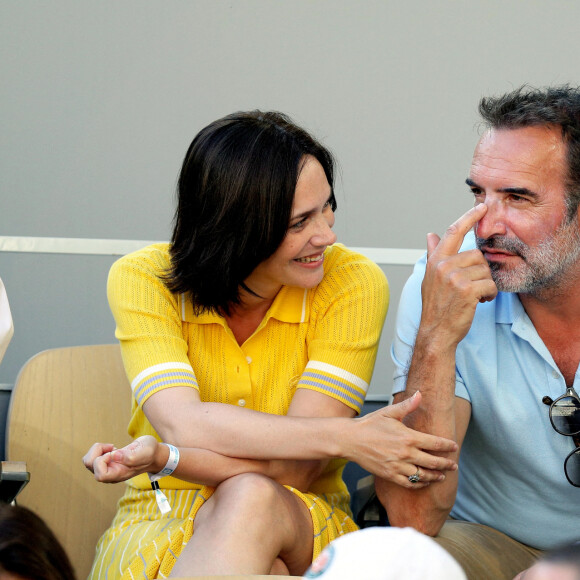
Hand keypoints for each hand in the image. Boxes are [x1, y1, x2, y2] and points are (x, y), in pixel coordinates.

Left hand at [82, 435, 164, 482]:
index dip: (102, 461)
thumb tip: (114, 455)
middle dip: (97, 452)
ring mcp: (108, 469)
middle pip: (90, 466)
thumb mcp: (145, 451)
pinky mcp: (106, 463)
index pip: (100, 475)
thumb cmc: (150, 452)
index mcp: (119, 474)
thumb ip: (131, 455)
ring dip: (97, 450)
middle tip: (112, 446)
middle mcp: (111, 474)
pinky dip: (98, 450)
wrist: (153, 454)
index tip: (114, 452)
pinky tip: (111, 448)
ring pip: (88, 462)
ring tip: (111, 447)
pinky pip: (92, 458)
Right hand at [346, 392, 457, 488]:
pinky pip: (410, 483)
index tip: (454, 446)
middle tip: (454, 465)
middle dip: (446, 464)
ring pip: (423, 475)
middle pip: (433, 462)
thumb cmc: (369, 424)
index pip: (435, 443)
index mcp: (408, 437)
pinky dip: (419, 484)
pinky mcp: (390, 475)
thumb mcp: (389, 412)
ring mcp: (398, 466)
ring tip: (443, 475)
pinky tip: (424, 481)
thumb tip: (420, 394)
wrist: (350, 439)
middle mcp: (405, 453)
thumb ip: (407, 405)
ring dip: (436, 476)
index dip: (447, 446)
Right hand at [420, 204, 496, 348]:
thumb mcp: (430, 277)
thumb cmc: (436, 305)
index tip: (481, 207)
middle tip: (472, 286)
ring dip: (485, 285)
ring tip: (473, 296)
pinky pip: (490, 284)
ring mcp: (454, 277)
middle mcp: (443, 266)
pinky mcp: (466, 290)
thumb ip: (433, 254)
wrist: (436, 331)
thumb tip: (431, 235)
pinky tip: (479, 302)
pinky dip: (489, 295)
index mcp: (436, 260)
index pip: (453, 231)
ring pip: (485, 270)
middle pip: (477, 255)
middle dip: (480, 271)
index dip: (469, 217)